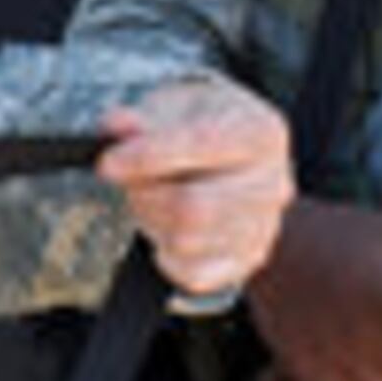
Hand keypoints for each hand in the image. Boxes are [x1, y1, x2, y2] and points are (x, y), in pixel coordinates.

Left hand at [96, 78, 291, 298]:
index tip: (107, 162)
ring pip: (186, 242)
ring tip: (151, 198)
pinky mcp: (245, 262)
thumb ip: (142, 117)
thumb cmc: (201, 128)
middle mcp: (273, 183)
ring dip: (151, 221)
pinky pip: (191, 274)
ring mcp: (264, 228)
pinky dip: (166, 253)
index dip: (146, 156)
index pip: (201, 145)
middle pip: (193, 207)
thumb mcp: (174, 106)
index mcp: (260, 132)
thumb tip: (117, 124)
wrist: (234, 164)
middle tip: (131, 182)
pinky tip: (167, 226)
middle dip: (145, 195)